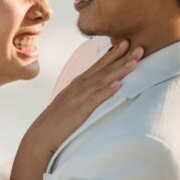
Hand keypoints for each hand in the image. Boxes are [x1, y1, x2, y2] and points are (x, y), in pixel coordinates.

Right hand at [27, 39, 142, 153]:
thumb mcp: (69, 102)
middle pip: (104, 70)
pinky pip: (95, 100)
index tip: (127, 43)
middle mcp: (78, 87)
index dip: (113, 54)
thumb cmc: (56, 122)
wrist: (40, 136)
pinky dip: (106, 91)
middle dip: (122, 58)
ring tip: (134, 62)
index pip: (98, 65)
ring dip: (118, 71)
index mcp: (77, 84)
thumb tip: (96, 89)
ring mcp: (78, 98)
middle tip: (139, 46)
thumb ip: (82, 93)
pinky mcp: (79, 111)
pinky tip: (117, 85)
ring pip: (102, 81)